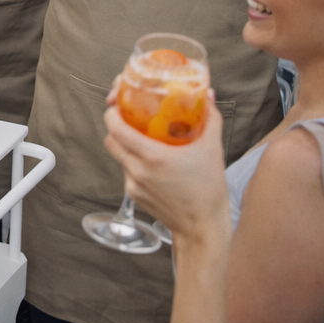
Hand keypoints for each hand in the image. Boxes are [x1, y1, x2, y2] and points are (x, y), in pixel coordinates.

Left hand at [102, 90, 228, 236]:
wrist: (203, 228)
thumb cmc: (209, 190)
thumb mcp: (212, 150)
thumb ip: (210, 119)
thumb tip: (207, 94)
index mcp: (153, 157)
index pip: (116, 129)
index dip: (112, 113)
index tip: (117, 103)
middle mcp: (138, 170)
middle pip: (111, 141)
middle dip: (115, 127)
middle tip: (128, 118)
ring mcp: (133, 185)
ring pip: (119, 157)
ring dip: (126, 146)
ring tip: (143, 139)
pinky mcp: (134, 196)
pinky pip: (127, 172)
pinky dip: (135, 163)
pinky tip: (152, 163)